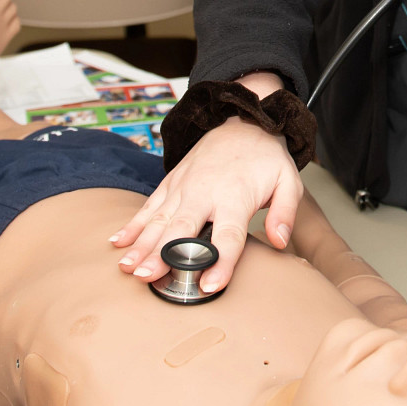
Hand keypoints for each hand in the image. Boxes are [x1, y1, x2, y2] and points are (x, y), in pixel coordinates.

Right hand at [109, 74, 300, 294]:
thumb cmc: (266, 157)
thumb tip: (280, 241)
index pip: (228, 235)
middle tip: (148, 277)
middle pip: (182, 229)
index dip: (219, 262)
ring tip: (127, 266)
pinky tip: (118, 242)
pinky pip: (149, 206)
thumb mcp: (289, 180)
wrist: (244, 119)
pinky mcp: (171, 182)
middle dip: (163, 255)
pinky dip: (133, 224)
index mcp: (235, 196)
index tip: (209, 286)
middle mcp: (204, 192)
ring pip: (159, 220)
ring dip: (142, 244)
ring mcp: (184, 186)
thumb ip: (285, 212)